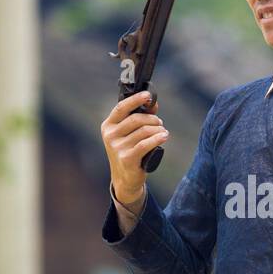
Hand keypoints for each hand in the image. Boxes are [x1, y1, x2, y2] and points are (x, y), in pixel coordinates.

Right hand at [100, 90, 168, 205]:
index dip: (135, 99)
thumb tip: (153, 103)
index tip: (148, 95)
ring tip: (163, 132)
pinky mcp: (127, 158)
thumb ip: (139, 117)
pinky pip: (145, 144)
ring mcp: (117, 148)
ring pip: (143, 131)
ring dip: (157, 130)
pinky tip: (164, 137)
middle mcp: (110, 135)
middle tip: (160, 123)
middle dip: (152, 119)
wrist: (125, 179)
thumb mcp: (130, 134)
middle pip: (136, 119)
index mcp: (108, 125)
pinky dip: (157, 139)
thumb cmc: (129, 151)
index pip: (121, 107)